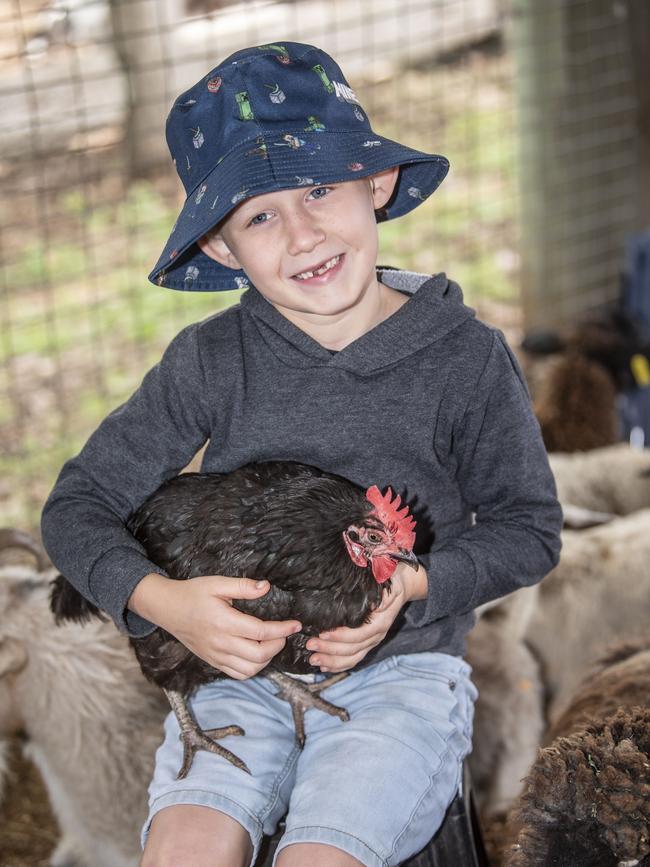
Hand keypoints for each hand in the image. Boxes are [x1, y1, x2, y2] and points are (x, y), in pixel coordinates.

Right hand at [128, 573, 301, 679]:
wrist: (166, 609)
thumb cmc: (192, 593)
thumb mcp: (216, 583)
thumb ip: (243, 586)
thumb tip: (266, 586)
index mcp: (223, 622)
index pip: (261, 632)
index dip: (282, 629)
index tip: (296, 624)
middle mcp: (220, 643)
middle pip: (259, 655)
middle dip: (278, 645)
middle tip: (285, 633)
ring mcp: (216, 655)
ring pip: (250, 669)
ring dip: (268, 659)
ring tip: (273, 643)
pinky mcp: (213, 661)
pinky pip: (237, 674)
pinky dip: (253, 668)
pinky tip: (258, 654)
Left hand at [305, 562, 427, 672]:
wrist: (403, 586)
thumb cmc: (392, 581)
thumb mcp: (388, 582)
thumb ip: (380, 593)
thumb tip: (369, 600)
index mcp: (380, 623)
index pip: (359, 635)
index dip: (340, 636)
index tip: (323, 633)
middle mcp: (376, 635)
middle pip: (353, 649)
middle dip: (330, 649)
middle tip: (310, 645)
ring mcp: (372, 641)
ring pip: (352, 657)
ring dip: (332, 660)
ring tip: (313, 659)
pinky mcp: (367, 643)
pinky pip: (354, 659)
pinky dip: (339, 664)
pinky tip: (325, 666)